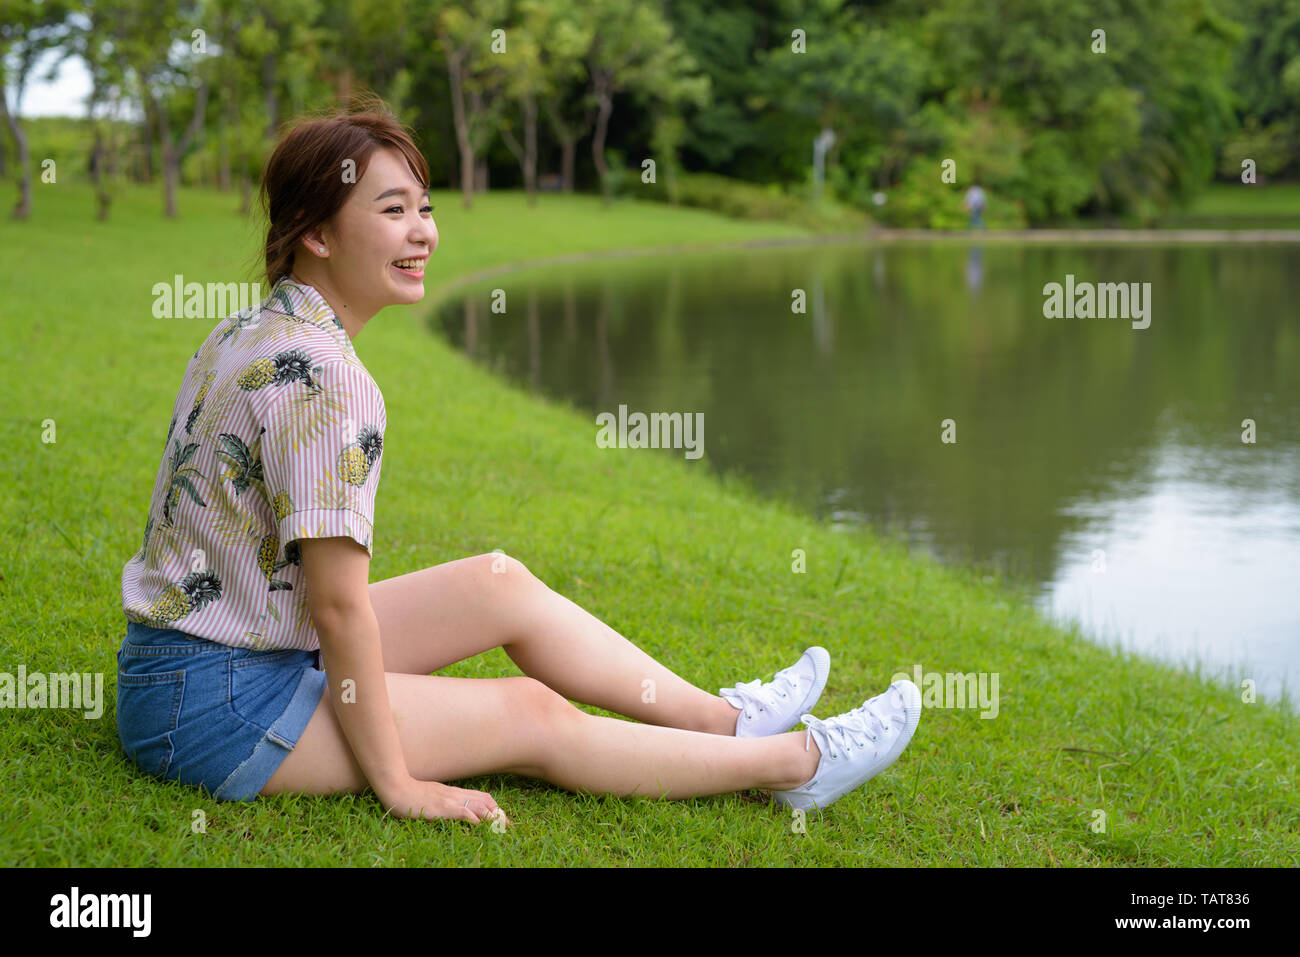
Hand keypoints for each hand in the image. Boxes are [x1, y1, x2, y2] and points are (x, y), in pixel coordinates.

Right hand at [377, 777, 510, 825]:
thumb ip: (446, 801)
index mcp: (455, 792)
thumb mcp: (434, 796)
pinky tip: (479, 823)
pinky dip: (471, 816)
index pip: (482, 797)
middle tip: (508, 826)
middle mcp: (455, 794)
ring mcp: (449, 800)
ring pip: (477, 805)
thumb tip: (457, 809)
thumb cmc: (412, 794)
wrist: (397, 788)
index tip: (503, 818)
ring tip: (501, 826)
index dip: (495, 807)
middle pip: (485, 801)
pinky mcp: (440, 808)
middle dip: (499, 814)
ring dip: (490, 816)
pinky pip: (460, 810)